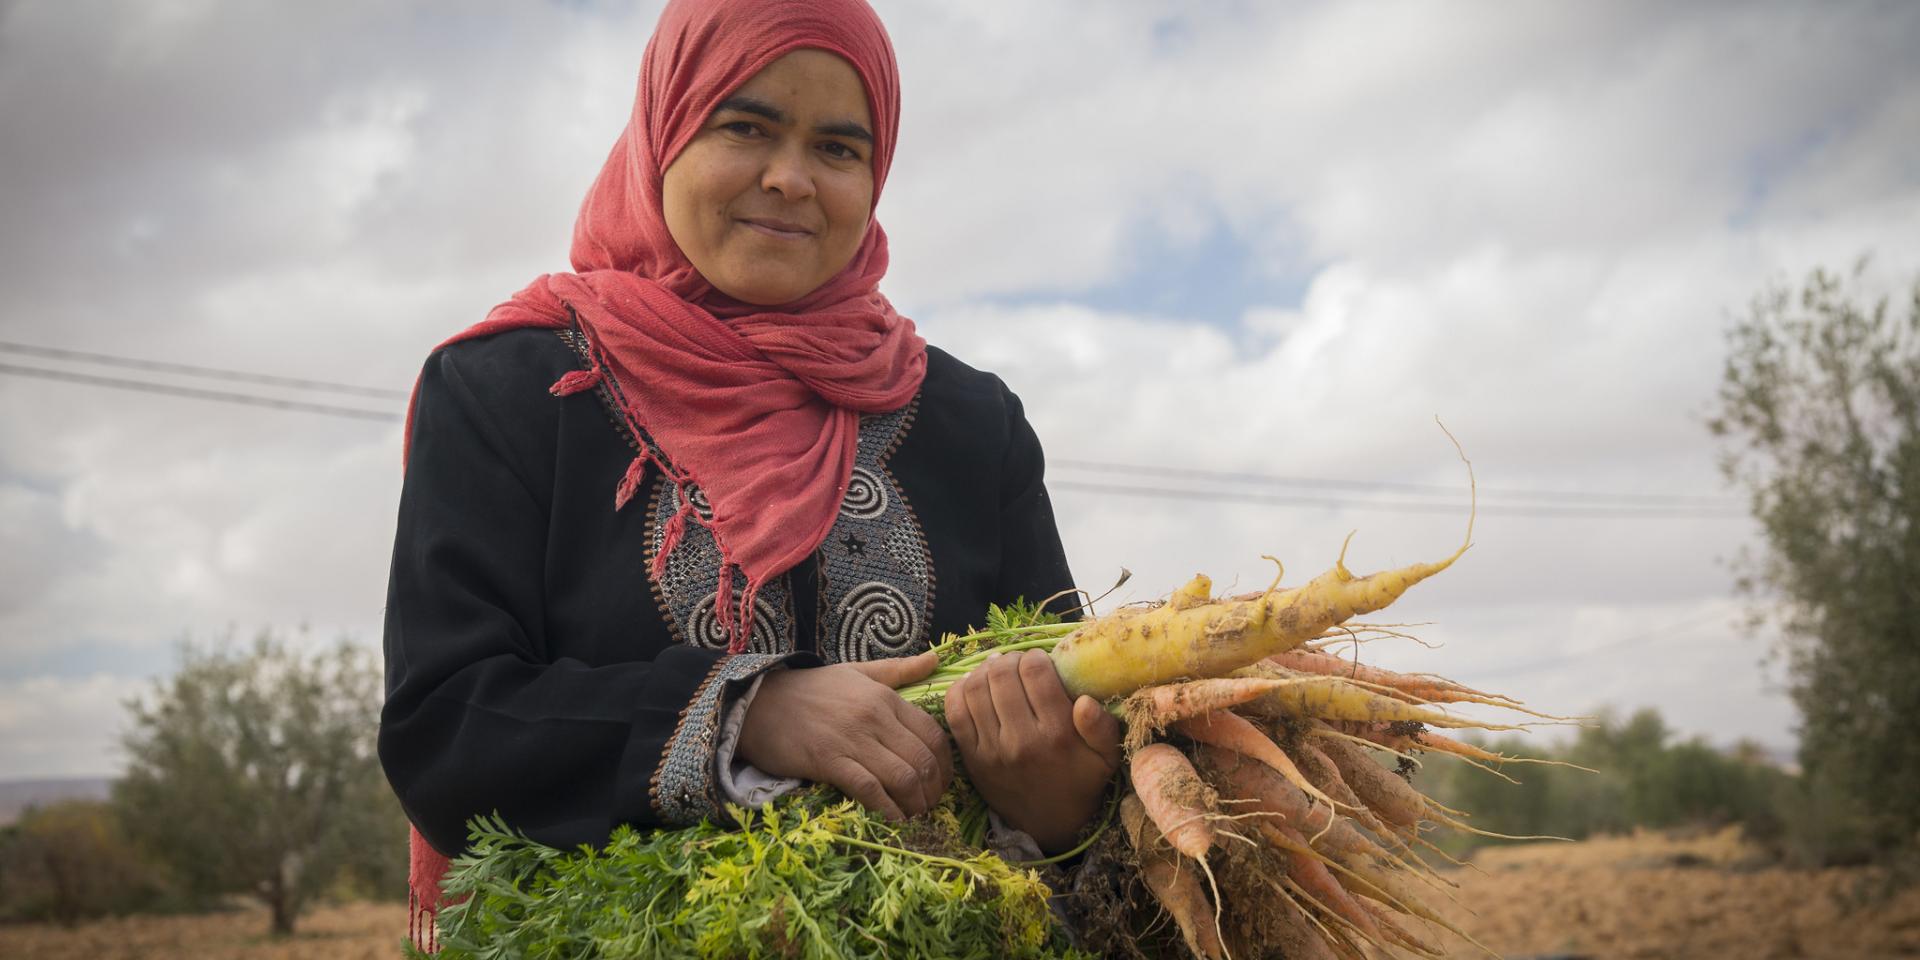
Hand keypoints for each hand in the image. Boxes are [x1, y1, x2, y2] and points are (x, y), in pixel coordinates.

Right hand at [737, 652, 953, 819]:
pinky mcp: (828, 761)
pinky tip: (893, 818)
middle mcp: (874, 717)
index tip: (942, 781)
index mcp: (885, 697)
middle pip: (922, 759)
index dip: (945, 764)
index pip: (932, 734)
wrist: (759, 702)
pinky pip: (869, 789)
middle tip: (931, 804)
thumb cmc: (810, 689)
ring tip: (915, 814)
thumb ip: (899, 670)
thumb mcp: (857, 671)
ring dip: (916, 803)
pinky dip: (887, 808)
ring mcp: (851, 740)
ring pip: (902, 777)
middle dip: (934, 789)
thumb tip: (936, 659)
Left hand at [945, 649, 1122, 854]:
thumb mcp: (1105, 758)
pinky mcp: (971, 758)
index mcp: (1056, 734)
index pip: (1035, 673)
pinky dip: (960, 691)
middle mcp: (1021, 740)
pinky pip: (955, 712)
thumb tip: (1086, 700)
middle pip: (1002, 676)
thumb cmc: (1081, 783)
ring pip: (975, 688)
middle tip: (1017, 663)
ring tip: (997, 671)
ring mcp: (991, 749)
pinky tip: (975, 687)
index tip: (1040, 660)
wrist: (1049, 825)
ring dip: (984, 671)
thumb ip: (1102, 728)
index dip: (1035, 656)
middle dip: (1009, 659)